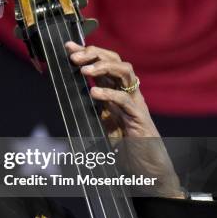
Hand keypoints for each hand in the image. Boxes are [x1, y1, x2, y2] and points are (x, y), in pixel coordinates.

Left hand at [65, 41, 183, 197]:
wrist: (147, 170)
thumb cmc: (125, 148)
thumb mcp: (101, 123)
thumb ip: (91, 108)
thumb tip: (70, 94)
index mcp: (117, 92)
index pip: (104, 63)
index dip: (87, 52)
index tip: (68, 47)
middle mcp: (128, 93)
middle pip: (116, 60)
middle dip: (94, 53)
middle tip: (73, 56)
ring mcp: (135, 104)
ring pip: (126, 72)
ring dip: (104, 66)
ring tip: (84, 69)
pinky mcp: (139, 119)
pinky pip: (126, 100)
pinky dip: (110, 93)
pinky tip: (94, 92)